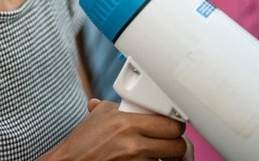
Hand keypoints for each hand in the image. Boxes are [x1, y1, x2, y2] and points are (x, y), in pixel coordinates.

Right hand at [45, 99, 187, 159]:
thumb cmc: (82, 142)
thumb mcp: (99, 117)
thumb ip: (118, 107)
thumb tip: (133, 102)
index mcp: (126, 122)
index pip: (169, 124)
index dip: (175, 125)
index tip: (173, 126)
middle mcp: (132, 143)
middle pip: (176, 145)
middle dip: (175, 143)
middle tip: (170, 141)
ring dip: (165, 157)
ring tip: (157, 153)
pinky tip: (146, 159)